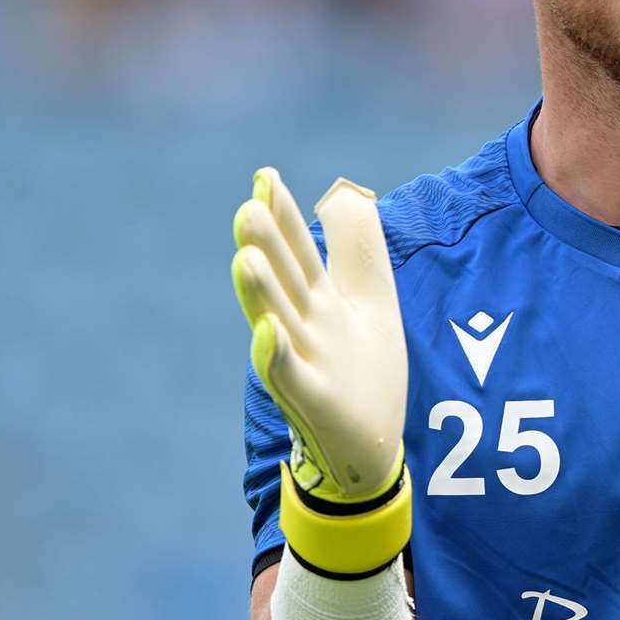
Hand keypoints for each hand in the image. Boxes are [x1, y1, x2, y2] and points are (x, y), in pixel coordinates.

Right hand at [232, 168, 410, 577]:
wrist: (375, 443)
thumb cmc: (366, 368)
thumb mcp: (371, 297)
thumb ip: (356, 248)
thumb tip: (345, 194)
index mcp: (320, 299)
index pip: (298, 249)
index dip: (284, 214)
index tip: (265, 176)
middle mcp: (305, 325)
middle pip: (283, 280)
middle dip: (265, 246)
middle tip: (248, 207)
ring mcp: (306, 362)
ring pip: (277, 322)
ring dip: (260, 293)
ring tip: (244, 259)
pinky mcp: (314, 401)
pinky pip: (290, 376)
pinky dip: (275, 354)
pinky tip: (267, 329)